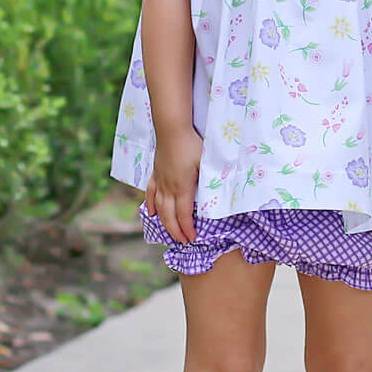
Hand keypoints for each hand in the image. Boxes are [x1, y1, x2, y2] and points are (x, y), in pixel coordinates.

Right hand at [145, 125, 203, 243]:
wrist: (172, 130)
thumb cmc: (192, 145)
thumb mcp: (206, 163)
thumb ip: (211, 181)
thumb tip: (221, 195)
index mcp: (183, 187)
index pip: (183, 214)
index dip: (187, 229)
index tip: (193, 238)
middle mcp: (169, 188)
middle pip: (169, 216)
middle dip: (176, 231)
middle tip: (183, 241)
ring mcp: (160, 181)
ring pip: (159, 208)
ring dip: (164, 222)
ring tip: (170, 232)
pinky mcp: (155, 173)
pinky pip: (150, 193)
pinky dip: (150, 205)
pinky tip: (152, 213)